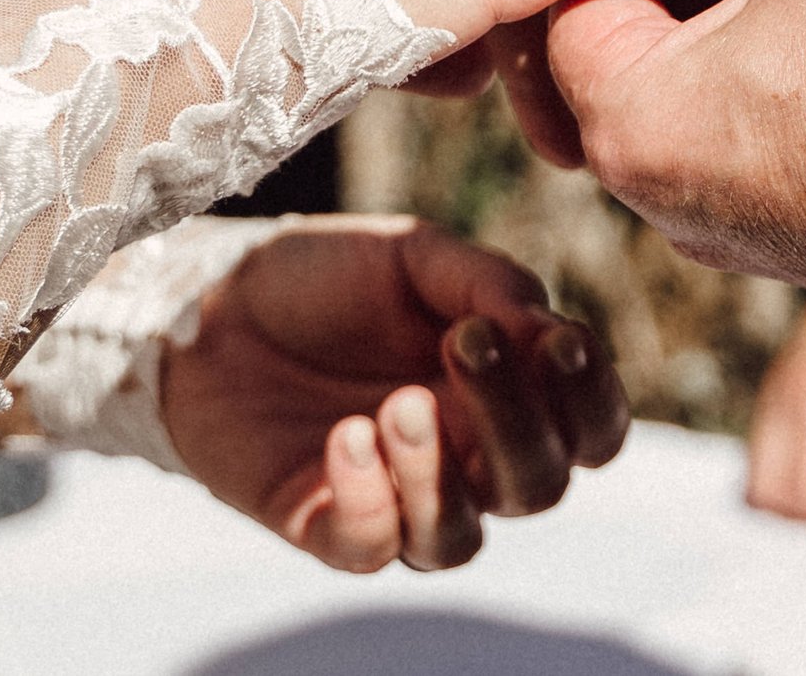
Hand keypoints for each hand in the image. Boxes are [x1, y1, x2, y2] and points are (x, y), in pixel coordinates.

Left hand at [160, 215, 626, 571]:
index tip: (559, 341)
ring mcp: (398, 498)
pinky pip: (372, 548)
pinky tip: (346, 436)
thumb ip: (491, 284)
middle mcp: (466, 458)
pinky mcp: (326, 525)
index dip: (593, 401)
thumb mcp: (414, 256)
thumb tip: (552, 331)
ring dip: (439, 474)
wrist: (211, 303)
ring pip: (460, 540)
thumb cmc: (328, 279)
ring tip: (395, 403)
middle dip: (516, 421)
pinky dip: (369, 498)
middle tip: (466, 344)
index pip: (591, 431)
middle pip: (539, 488)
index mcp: (507, 392)